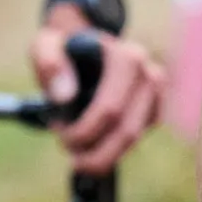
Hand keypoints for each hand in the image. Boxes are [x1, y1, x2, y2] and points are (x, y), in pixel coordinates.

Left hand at [34, 8, 161, 174]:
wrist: (84, 48)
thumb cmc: (63, 50)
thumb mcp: (45, 47)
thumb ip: (49, 63)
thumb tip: (65, 96)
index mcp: (127, 58)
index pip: (110, 110)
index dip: (83, 131)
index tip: (58, 130)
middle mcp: (149, 76)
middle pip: (126, 132)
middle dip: (94, 152)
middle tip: (68, 152)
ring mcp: (156, 95)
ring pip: (133, 141)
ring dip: (102, 154)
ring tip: (75, 148)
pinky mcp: (155, 110)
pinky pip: (135, 142)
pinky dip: (112, 149)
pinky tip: (91, 139)